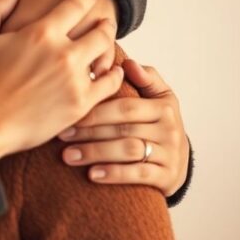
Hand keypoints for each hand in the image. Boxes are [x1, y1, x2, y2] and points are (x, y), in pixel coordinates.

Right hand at [0, 0, 124, 164]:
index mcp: (39, 32)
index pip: (74, 6)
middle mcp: (63, 53)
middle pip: (99, 31)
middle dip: (105, 23)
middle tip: (106, 22)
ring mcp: (74, 80)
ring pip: (107, 55)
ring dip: (110, 47)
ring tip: (109, 46)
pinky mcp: (79, 105)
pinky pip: (108, 86)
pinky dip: (113, 77)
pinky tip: (111, 74)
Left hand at [57, 60, 189, 195]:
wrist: (177, 162)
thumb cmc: (157, 124)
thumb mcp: (158, 98)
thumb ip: (146, 78)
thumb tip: (128, 63)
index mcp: (164, 105)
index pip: (126, 106)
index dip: (96, 110)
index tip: (70, 112)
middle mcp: (170, 128)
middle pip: (124, 128)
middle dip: (89, 132)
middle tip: (62, 135)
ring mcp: (170, 153)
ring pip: (129, 151)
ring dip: (96, 153)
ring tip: (68, 156)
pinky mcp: (168, 176)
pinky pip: (139, 174)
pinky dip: (114, 174)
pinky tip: (92, 174)